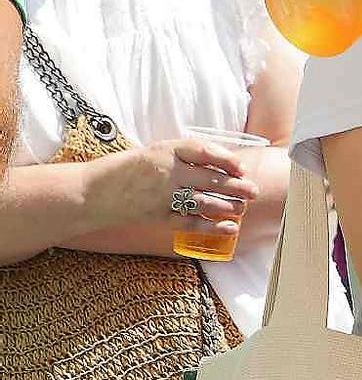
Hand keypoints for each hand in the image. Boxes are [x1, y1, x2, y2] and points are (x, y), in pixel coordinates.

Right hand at [91, 136, 258, 234]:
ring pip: (204, 201)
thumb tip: (219, 163)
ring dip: (227, 205)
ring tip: (243, 207)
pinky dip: (211, 227)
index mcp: (166, 150)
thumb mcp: (153, 152)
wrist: (89, 192)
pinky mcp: (156, 216)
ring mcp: (162, 196)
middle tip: (253, 191)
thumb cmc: (124, 169)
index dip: (226, 159)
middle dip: (236, 185)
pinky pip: (189, 222)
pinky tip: (228, 229)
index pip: (204, 151)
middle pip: (210, 178)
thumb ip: (182, 156)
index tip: (241, 166)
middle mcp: (167, 172)